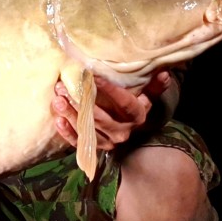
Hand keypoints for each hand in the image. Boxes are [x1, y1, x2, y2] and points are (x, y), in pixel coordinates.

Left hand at [52, 71, 172, 149]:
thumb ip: (154, 87)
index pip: (124, 102)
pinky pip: (78, 142)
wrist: (131, 136)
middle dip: (79, 101)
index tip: (92, 74)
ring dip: (70, 113)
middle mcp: (122, 131)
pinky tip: (58, 119)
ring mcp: (107, 142)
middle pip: (99, 116)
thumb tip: (165, 72)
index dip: (109, 89)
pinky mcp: (94, 148)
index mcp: (136, 116)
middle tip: (63, 85)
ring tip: (57, 98)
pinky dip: (67, 132)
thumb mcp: (146, 99)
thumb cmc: (135, 109)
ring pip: (86, 129)